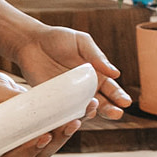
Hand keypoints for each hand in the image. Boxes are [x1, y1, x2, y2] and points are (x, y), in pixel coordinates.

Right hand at [0, 69, 76, 156]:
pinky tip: (85, 108)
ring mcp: (31, 143)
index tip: (43, 137)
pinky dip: (72, 120)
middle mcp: (17, 151)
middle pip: (41, 153)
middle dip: (58, 138)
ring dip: (68, 131)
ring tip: (80, 115)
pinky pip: (59, 130)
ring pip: (53, 144)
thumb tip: (26, 105)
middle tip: (69, 124)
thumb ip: (8, 100)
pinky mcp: (43, 131)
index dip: (31, 149)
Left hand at [14, 26, 130, 118]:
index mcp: (96, 75)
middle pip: (102, 104)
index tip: (125, 102)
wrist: (31, 42)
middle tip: (117, 113)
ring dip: (91, 113)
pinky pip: (63, 112)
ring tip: (95, 111)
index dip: (119, 96)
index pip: (111, 89)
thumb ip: (96, 56)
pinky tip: (74, 117)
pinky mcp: (53, 101)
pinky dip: (69, 117)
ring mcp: (69, 97)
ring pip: (84, 111)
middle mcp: (85, 89)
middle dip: (110, 110)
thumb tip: (115, 73)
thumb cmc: (59, 39)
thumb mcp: (81, 42)